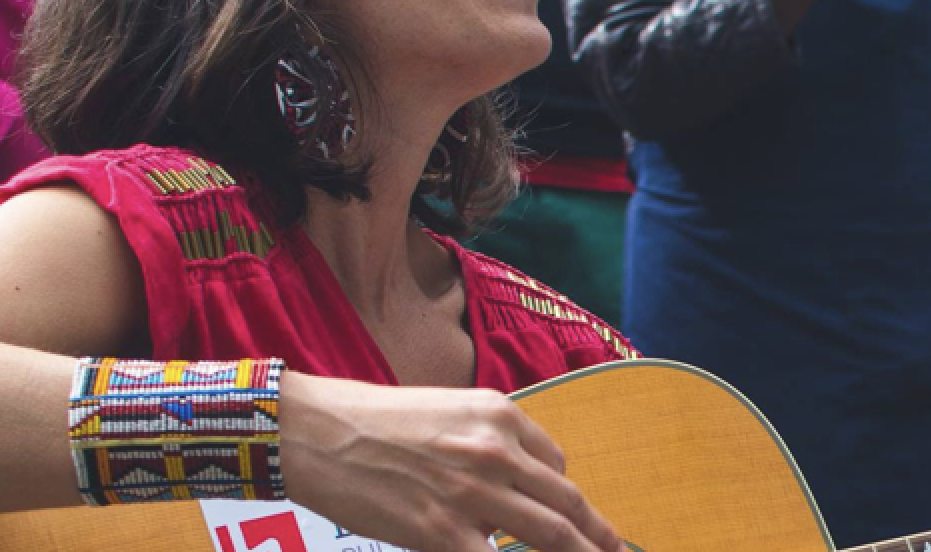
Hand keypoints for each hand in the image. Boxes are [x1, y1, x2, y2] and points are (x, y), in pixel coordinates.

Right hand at [281, 373, 624, 551]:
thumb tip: (516, 487)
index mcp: (500, 416)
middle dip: (600, 537)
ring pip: (550, 535)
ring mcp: (473, 494)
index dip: (568, 500)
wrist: (314, 431)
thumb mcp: (448, 410)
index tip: (581, 522)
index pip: (556, 465)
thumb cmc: (373, 421)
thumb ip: (489, 444)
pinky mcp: (442, 532)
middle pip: (567, 504)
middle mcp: (496, 450)